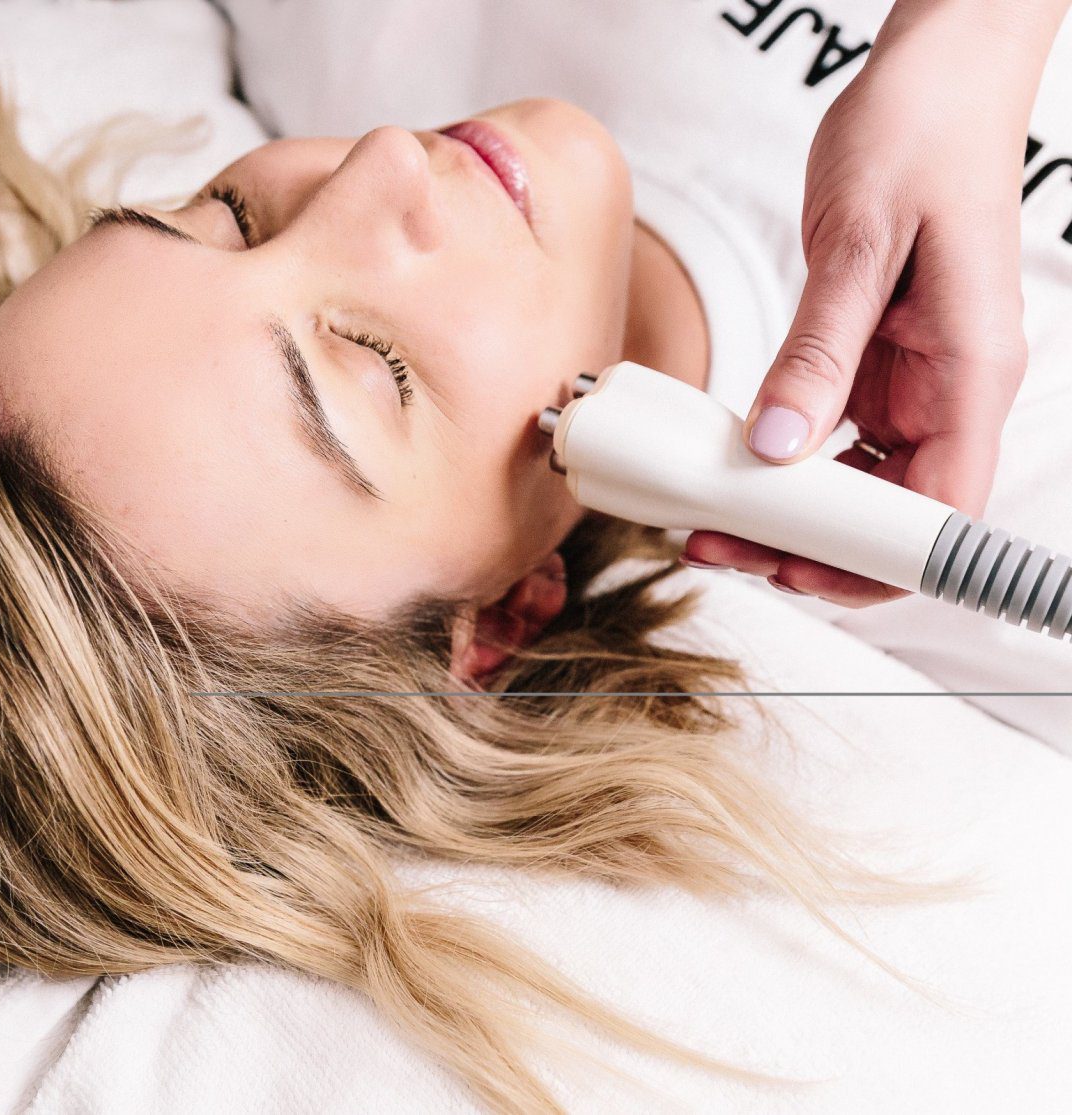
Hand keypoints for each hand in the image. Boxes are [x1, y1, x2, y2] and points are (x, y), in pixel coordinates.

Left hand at [684, 2, 1055, 606]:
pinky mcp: (875, 361)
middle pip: (889, 511)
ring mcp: (913, 380)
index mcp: (972, 372)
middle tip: (719, 543)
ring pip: (856, 482)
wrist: (935, 76)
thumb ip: (818, 353)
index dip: (871, 561)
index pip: (940, 510)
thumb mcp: (860, 245)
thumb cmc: (920, 135)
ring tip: (710, 515)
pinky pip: (833, 436)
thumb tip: (775, 447)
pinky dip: (785, 460)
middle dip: (808, 545)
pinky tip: (733, 463)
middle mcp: (949, 390)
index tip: (792, 569)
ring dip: (788, 510)